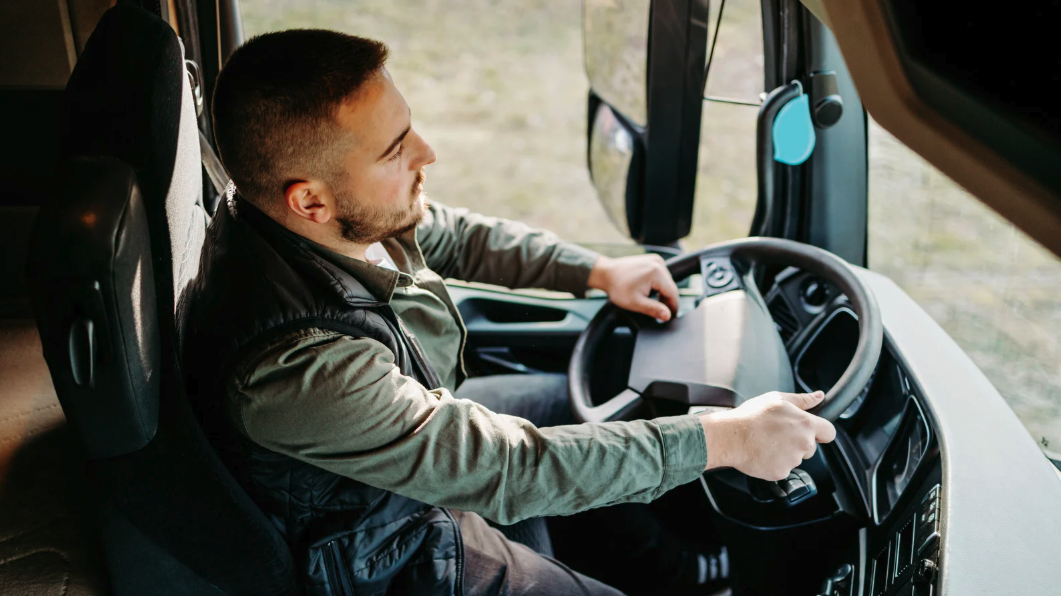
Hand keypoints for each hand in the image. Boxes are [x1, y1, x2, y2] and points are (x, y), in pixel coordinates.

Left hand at [586, 254, 679, 321]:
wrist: (606, 273)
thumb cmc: (617, 287)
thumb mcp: (635, 302)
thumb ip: (653, 309)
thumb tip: (667, 316)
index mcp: (656, 272)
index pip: (672, 292)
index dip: (673, 306)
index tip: (671, 317)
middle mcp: (658, 263)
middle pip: (671, 286)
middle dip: (668, 300)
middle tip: (663, 314)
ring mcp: (655, 260)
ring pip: (667, 281)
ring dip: (664, 293)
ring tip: (657, 305)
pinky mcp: (652, 260)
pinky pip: (662, 275)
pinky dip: (660, 285)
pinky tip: (653, 293)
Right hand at [700, 391, 835, 480]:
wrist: (731, 436)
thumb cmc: (751, 416)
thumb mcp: (776, 399)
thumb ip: (802, 400)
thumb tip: (819, 396)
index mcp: (805, 424)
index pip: (829, 432)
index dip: (822, 431)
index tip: (812, 431)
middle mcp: (803, 443)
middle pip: (811, 447)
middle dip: (799, 442)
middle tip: (778, 434)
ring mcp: (793, 460)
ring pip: (796, 458)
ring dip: (786, 452)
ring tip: (767, 442)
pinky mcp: (781, 472)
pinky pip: (783, 468)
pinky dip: (774, 463)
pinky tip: (763, 453)